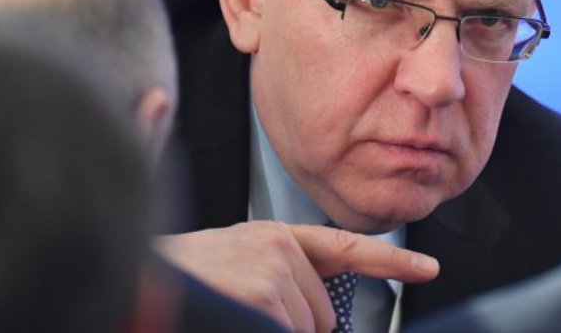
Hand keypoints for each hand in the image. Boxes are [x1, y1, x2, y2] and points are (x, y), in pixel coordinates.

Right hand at [156, 221, 439, 332]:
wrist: (131, 282)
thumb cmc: (174, 279)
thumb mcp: (225, 263)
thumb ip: (273, 272)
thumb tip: (268, 253)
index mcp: (272, 237)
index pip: (345, 247)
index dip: (391, 261)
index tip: (429, 268)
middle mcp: (278, 244)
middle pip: (323, 315)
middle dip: (290, 330)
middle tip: (239, 312)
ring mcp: (273, 269)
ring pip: (306, 330)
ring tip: (229, 313)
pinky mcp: (266, 295)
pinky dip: (266, 332)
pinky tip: (234, 318)